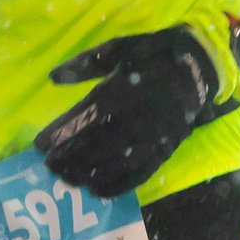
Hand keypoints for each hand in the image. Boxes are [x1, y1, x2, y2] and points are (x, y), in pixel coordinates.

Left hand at [35, 26, 220, 199]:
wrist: (199, 65)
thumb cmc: (154, 54)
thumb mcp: (119, 48)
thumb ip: (85, 64)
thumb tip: (53, 77)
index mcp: (121, 90)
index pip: (84, 117)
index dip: (61, 133)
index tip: (40, 144)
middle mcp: (136, 117)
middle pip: (96, 144)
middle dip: (70, 157)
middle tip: (49, 167)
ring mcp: (152, 137)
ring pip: (115, 162)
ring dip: (88, 173)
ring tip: (67, 180)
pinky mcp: (166, 149)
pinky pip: (141, 173)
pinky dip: (118, 185)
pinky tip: (97, 191)